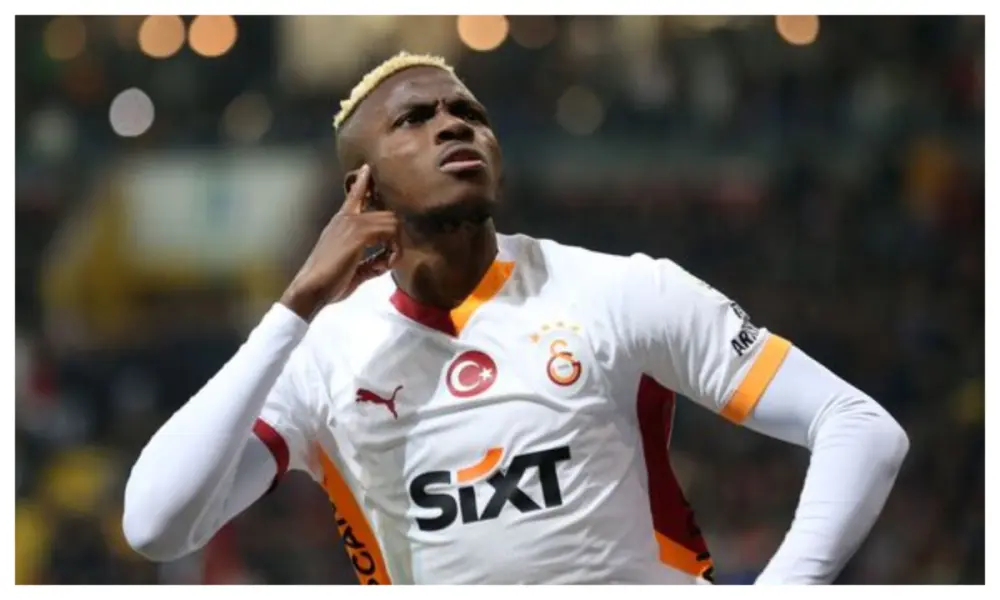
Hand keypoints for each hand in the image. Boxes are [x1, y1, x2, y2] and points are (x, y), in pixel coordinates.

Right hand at [280, 165, 398, 319]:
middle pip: (387, 214)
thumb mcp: (353, 269)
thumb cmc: (328, 282)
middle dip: (395, 238)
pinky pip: (390, 233)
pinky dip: (394, 251)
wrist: (311, 288)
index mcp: (341, 223)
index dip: (362, 182)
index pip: (354, 196)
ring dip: (395, 246)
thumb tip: (384, 262)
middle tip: (388, 261)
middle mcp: (346, 218)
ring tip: (386, 265)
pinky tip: (384, 265)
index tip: (367, 168)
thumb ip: (370, 261)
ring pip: (392, 222)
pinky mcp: (359, 233)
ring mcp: (353, 223)